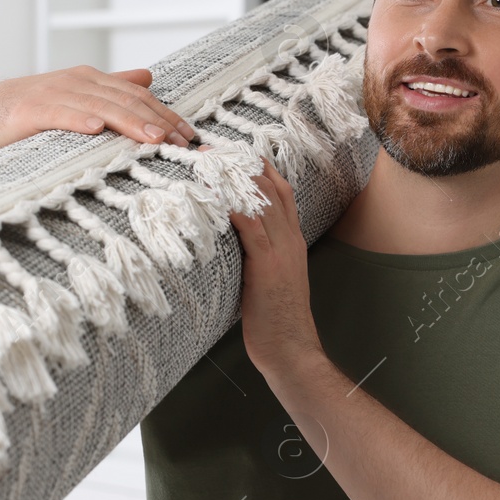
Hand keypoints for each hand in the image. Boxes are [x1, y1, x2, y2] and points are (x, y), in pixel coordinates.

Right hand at [0, 65, 195, 194]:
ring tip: (154, 137)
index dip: (165, 114)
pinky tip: (96, 128)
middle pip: (126, 99)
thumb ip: (109, 91)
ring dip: (130, 120)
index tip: (191, 137)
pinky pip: (58, 114)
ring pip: (100, 105)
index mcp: (89, 82)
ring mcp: (52, 96)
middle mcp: (75, 84)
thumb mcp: (75, 101)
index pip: (137, 96)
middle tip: (184, 142)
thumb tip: (147, 77)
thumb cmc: (26, 119)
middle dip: (158, 120)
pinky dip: (78, 119)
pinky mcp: (28, 111)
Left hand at [227, 156, 324, 378]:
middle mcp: (290, 239)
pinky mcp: (268, 266)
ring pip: (262, 201)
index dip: (257, 168)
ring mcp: (282, 251)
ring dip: (233, 179)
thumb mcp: (266, 278)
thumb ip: (255, 255)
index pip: (279, 191)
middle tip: (210, 150)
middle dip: (240, 164)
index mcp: (292, 240)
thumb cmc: (274, 320)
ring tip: (206, 163)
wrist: (291, 349)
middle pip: (270, 187)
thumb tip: (226, 240)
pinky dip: (234, 208)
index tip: (230, 153)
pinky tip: (214, 196)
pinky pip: (252, 228)